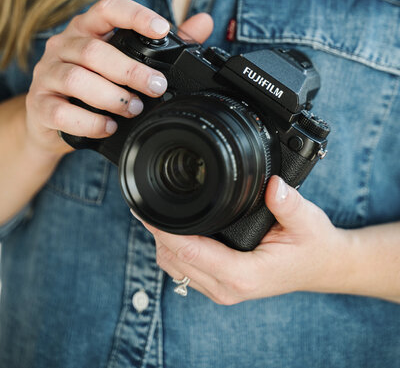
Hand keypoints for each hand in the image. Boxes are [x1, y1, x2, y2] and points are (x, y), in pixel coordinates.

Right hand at [25, 0, 212, 158]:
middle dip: (130, 70)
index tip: (162, 29)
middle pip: (94, 50)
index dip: (134, 15)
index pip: (107, 8)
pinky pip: (61, 112)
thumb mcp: (124, 58)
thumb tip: (204, 22)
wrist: (48, 119)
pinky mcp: (39, 105)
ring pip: (76, 78)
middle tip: (156, 86)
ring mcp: (47, 74)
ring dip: (110, 96)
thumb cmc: (94, 82)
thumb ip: (163, 42)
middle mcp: (63, 46)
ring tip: (134, 108)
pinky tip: (108, 127)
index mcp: (87, 28)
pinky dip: (89, 122)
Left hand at [142, 175, 347, 304]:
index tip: (146, 206)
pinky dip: (174, 249)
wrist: (323, 267)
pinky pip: (184, 270)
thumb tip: (273, 184)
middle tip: (147, 199)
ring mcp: (222, 290)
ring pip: (174, 268)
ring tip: (158, 210)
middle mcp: (227, 287)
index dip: (163, 229)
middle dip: (156, 231)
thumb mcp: (307, 220)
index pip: (188, 251)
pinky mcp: (221, 286)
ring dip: (162, 241)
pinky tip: (177, 228)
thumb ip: (289, 203)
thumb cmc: (313, 244)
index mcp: (243, 274)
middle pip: (173, 260)